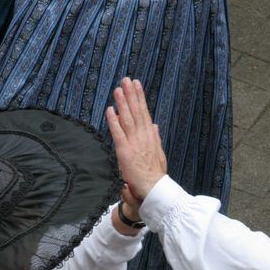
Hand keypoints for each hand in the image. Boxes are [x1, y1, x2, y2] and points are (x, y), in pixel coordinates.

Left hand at [105, 78, 167, 202]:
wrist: (154, 189)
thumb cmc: (155, 175)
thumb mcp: (159, 154)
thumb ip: (155, 139)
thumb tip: (155, 126)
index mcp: (150, 137)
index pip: (144, 113)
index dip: (140, 98)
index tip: (136, 85)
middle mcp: (143, 137)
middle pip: (136, 112)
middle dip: (131, 95)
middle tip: (126, 80)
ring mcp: (134, 143)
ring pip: (128, 119)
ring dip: (123, 103)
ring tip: (118, 89)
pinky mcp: (125, 152)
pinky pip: (118, 133)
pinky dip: (114, 121)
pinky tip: (110, 110)